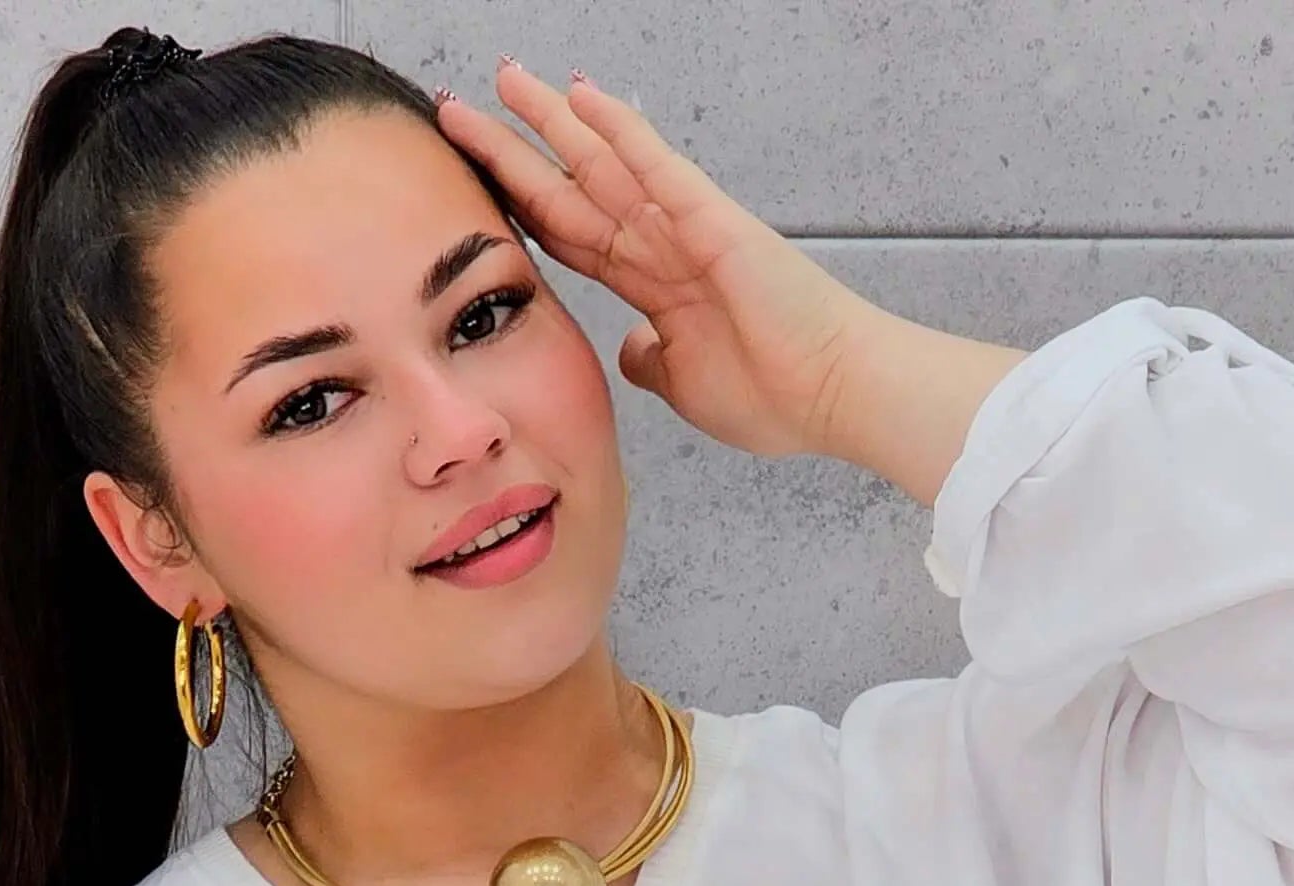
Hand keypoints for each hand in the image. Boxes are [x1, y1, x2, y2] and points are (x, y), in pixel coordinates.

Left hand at [434, 59, 879, 462]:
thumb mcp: (685, 386)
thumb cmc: (776, 396)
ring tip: (504, 81)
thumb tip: (631, 350)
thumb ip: (653, 361)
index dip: (520, 207)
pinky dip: (618, 129)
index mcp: (653, 285)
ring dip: (550, 123)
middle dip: (514, 151)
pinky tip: (580, 95)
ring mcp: (683, 226)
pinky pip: (654, 164)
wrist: (832, 395)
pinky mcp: (710, 219)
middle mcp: (661, 244)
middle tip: (461, 111)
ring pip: (601, 163)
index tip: (477, 184)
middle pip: (570, 188)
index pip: (570, 235)